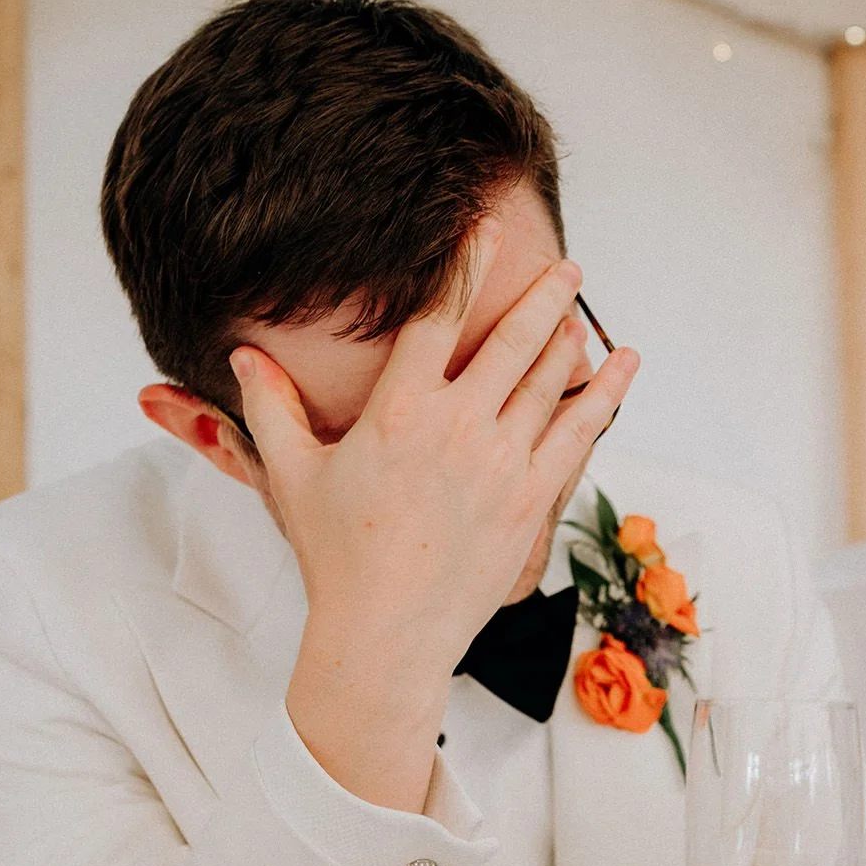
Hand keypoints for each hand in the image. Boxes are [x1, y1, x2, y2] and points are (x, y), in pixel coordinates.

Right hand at [233, 221, 636, 809]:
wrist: (385, 634)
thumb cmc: (335, 556)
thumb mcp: (292, 476)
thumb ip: (269, 408)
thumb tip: (243, 354)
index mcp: (399, 410)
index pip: (438, 318)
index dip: (465, 267)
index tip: (486, 231)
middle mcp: (458, 427)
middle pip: (512, 341)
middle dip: (543, 296)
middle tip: (566, 265)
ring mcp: (503, 463)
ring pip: (550, 382)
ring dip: (570, 338)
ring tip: (582, 309)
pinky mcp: (533, 499)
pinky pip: (580, 432)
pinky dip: (604, 394)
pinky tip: (622, 367)